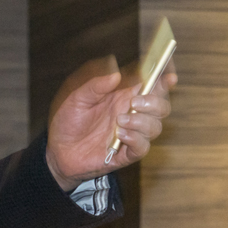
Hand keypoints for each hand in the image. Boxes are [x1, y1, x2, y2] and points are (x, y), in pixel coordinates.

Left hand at [45, 55, 177, 190]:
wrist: (58, 150)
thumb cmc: (69, 121)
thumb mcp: (77, 99)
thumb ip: (95, 86)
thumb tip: (116, 75)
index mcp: (123, 97)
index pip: (150, 86)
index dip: (163, 80)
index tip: (169, 76)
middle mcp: (131, 114)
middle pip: (160, 106)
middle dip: (154, 102)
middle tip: (134, 102)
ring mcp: (131, 133)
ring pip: (155, 126)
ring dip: (141, 122)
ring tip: (119, 120)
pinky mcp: (126, 152)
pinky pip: (143, 146)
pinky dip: (135, 139)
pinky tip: (119, 135)